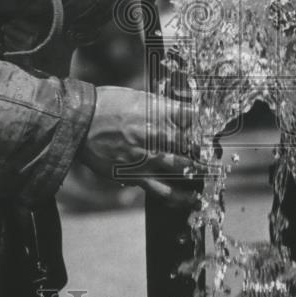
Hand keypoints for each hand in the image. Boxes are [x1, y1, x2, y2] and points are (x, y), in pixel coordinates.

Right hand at [76, 86, 201, 207]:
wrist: (80, 120)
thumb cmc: (107, 104)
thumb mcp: (139, 96)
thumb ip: (161, 107)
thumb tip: (180, 113)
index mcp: (161, 112)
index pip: (196, 119)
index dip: (207, 125)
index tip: (211, 130)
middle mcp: (159, 135)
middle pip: (195, 145)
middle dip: (207, 150)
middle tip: (216, 155)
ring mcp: (149, 157)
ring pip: (185, 168)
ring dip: (201, 173)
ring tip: (213, 176)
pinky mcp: (136, 175)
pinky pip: (164, 191)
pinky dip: (181, 198)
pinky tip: (193, 200)